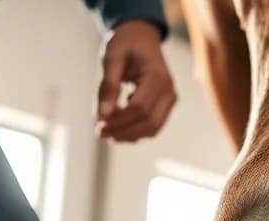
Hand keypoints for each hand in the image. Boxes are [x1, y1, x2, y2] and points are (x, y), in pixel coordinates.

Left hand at [96, 20, 175, 142]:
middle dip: (123, 132)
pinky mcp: (166, 105)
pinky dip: (135, 132)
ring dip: (128, 136)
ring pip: (153, 129)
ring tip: (106, 133)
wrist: (141, 37)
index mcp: (157, 75)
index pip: (140, 108)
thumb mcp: (111, 58)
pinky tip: (117, 126)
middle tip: (99, 133)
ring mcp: (170, 99)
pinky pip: (153, 126)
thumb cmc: (125, 44)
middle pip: (149, 123)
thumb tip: (103, 116)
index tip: (98, 124)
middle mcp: (169, 89)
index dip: (119, 120)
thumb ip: (108, 86)